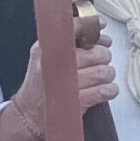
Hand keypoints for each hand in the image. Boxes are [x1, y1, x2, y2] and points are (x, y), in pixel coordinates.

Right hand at [7, 9, 119, 128]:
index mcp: (46, 49)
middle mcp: (55, 64)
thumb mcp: (44, 55)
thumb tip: (99, 27)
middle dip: (103, 56)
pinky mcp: (76, 102)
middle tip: (100, 59)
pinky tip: (103, 89)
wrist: (29, 113)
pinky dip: (109, 90)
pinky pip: (104, 91)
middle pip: (96, 53)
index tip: (100, 27)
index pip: (74, 29)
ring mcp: (66, 85)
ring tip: (101, 76)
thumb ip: (67, 40)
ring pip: (103, 72)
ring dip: (107, 74)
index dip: (92, 27)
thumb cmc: (42, 82)